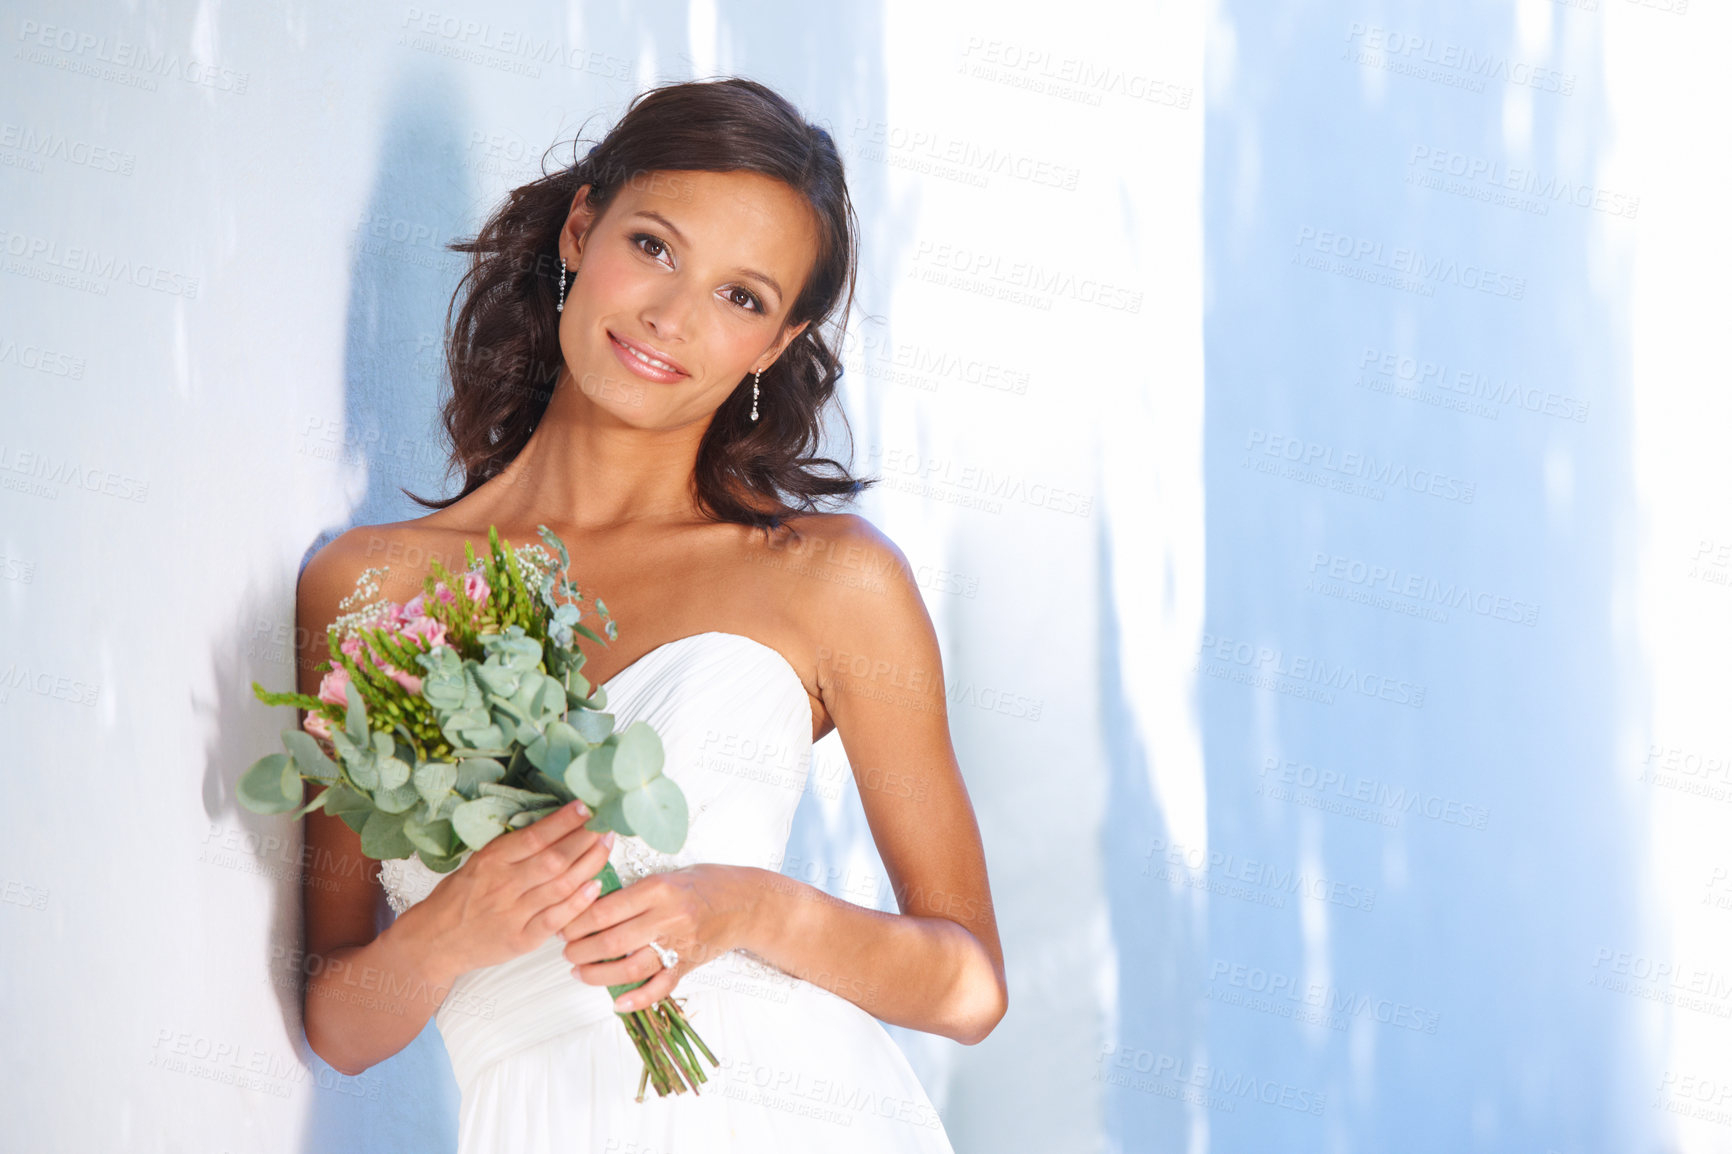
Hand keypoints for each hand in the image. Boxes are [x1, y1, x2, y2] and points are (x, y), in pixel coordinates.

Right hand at [397, 799, 614, 982]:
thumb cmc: (459, 897)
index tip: (587, 807)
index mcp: (490, 861)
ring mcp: (513, 914)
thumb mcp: (478, 863)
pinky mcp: (521, 939)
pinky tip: (596, 885)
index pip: (535, 836)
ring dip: (590, 864)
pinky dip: (579, 902)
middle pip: (555, 859)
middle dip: (586, 839)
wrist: (434, 942)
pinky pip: (557, 919)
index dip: (564, 821)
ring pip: (561, 885)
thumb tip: (555, 824)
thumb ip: (512, 849)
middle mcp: (503, 885)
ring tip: (606, 846)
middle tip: (607, 824)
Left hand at [559, 864, 753, 1010]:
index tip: (564, 925)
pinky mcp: (689, 964)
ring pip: (631, 967)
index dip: (578, 921)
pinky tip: (617, 1003)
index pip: (606, 909)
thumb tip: (592, 905)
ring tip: (579, 972)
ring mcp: (680, 944)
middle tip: (566, 951)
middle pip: (613, 940)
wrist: (747, 902)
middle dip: (581, 950)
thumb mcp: (669, 874)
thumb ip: (635, 891)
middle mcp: (668, 917)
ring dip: (598, 974)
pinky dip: (637, 999)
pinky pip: (661, 987)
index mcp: (659, 889)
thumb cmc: (705, 883)